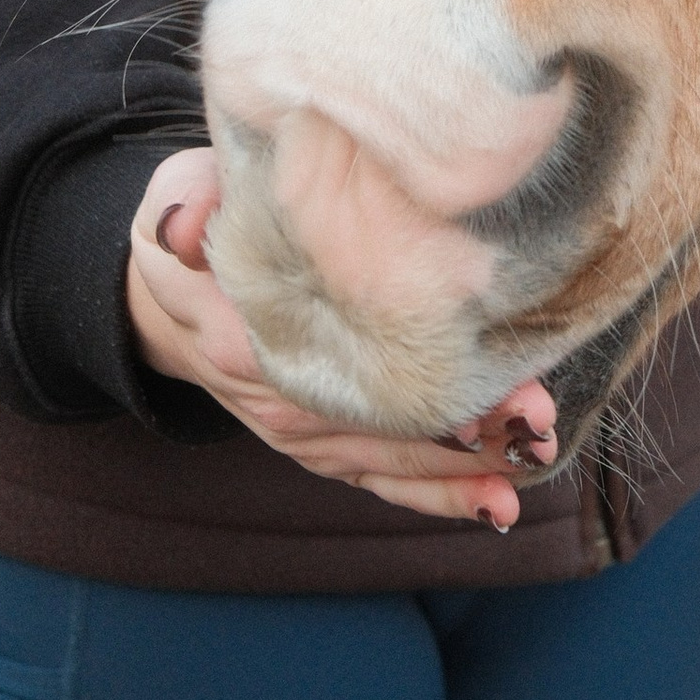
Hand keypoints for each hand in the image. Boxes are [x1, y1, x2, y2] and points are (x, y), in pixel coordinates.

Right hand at [125, 151, 558, 528]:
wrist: (162, 294)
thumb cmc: (190, 230)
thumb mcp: (174, 196)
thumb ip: (185, 206)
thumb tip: (183, 224)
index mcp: (249, 340)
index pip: (349, 367)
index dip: (423, 373)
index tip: (491, 371)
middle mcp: (278, 400)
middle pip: (383, 421)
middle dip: (467, 423)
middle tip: (537, 416)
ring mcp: (299, 432)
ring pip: (390, 460)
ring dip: (464, 466)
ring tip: (530, 462)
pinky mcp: (316, 446)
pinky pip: (379, 480)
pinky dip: (436, 495)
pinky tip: (495, 503)